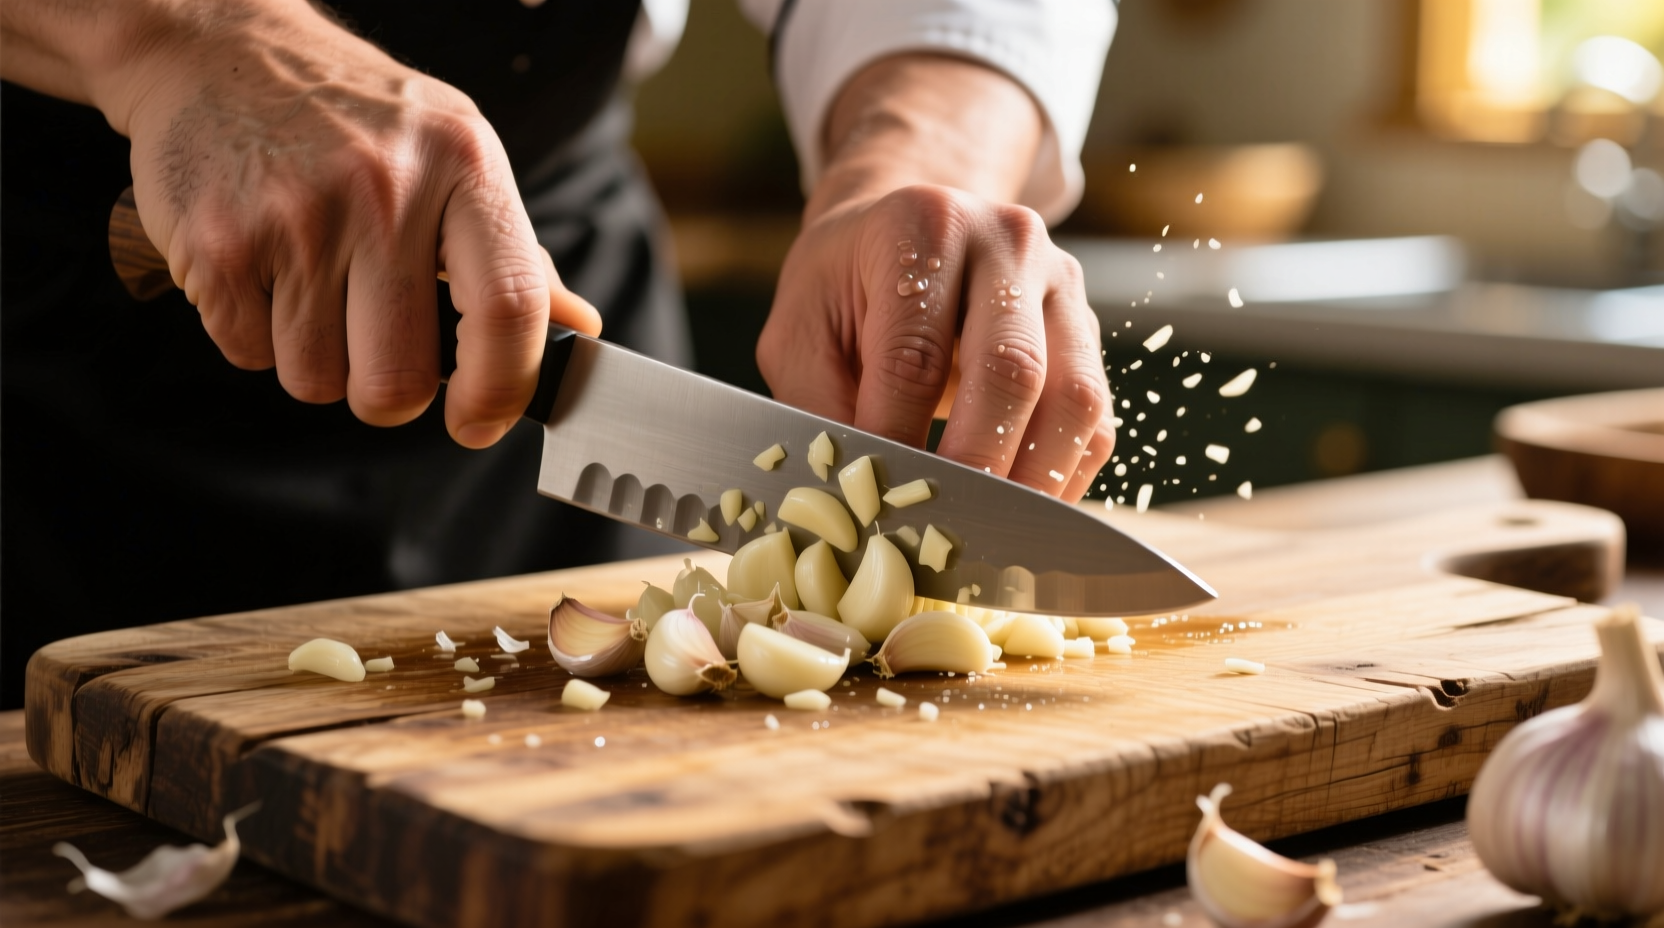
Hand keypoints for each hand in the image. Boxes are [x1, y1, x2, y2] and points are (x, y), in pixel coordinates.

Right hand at [5, 0, 600, 446]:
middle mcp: (384, 190)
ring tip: (315, 285)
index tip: (480, 421)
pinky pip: (252, 357)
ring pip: (319, 381)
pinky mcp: (217, 245)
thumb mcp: (455, 156)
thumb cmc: (354, 117)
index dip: (503, 390)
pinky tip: (265, 268)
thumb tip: (577, 329)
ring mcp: (296, 218)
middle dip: (391, 392)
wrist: (218, 53)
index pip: (510, 309)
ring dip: (319, 360)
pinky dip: (257, 335)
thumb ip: (517, 253)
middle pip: (399, 381)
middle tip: (379, 347)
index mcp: (464, 165)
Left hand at [755, 55, 1112, 500]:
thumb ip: (817, 407)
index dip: (897, 441)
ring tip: (990, 540)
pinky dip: (1062, 477)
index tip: (877, 507)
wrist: (904, 226)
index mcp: (922, 230)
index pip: (915, 356)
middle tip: (942, 535)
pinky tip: (1023, 516)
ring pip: (1073, 398)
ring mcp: (1060, 284)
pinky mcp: (1087, 328)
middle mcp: (1007, 243)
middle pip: (1011, 371)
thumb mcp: (800, 332)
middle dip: (976, 469)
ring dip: (1034, 484)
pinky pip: (1096, 418)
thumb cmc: (845, 288)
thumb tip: (848, 497)